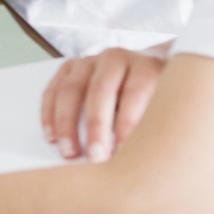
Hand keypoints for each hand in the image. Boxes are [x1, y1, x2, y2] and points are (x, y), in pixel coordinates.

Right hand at [40, 47, 166, 163]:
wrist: (150, 70)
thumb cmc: (157, 98)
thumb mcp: (164, 107)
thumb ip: (151, 124)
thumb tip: (134, 156)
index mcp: (145, 65)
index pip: (134, 93)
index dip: (126, 124)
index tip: (122, 152)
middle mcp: (116, 57)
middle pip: (100, 90)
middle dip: (96, 126)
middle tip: (95, 156)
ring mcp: (90, 61)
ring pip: (71, 89)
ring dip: (67, 124)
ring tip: (69, 152)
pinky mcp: (70, 67)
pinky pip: (53, 90)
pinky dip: (49, 114)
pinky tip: (52, 136)